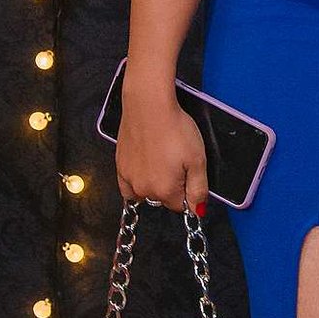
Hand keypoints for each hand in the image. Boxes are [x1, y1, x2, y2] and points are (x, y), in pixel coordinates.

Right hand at [114, 93, 208, 213]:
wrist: (149, 106)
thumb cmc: (174, 129)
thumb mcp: (198, 160)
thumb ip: (198, 189)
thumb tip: (198, 211)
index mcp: (166, 190)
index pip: (181, 206)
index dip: (188, 192)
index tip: (189, 176)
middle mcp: (145, 189)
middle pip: (163, 199)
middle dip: (172, 186)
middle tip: (177, 162)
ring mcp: (129, 179)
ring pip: (146, 192)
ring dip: (154, 183)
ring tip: (161, 159)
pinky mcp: (120, 166)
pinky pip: (127, 187)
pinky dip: (136, 182)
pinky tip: (144, 169)